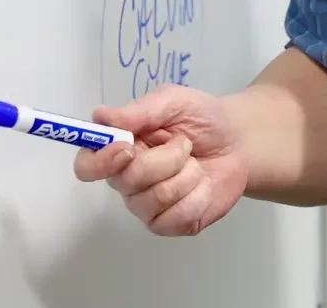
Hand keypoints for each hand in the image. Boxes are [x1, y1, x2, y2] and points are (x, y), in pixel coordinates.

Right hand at [73, 84, 247, 235]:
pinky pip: (176, 218)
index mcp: (121, 149)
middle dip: (165, 159)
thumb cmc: (202, 118)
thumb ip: (141, 110)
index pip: (87, 165)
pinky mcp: (170, 224)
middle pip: (127, 181)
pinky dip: (198, 195)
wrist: (239, 142)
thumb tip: (100, 116)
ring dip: (186, 174)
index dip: (100, 161)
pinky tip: (203, 184)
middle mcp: (127, 182)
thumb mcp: (176, 101)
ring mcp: (147, 207)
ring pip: (155, 199)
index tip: (127, 148)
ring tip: (196, 163)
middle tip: (185, 144)